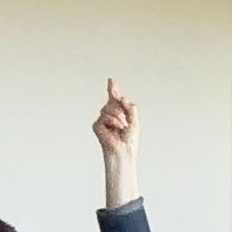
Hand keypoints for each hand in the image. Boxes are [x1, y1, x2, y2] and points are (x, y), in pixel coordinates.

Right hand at [93, 79, 138, 208]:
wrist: (123, 151)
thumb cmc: (129, 140)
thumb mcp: (135, 120)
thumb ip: (130, 107)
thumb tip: (122, 98)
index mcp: (119, 112)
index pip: (115, 98)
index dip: (113, 89)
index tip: (111, 81)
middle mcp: (110, 114)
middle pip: (113, 102)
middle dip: (121, 110)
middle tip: (125, 123)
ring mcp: (103, 120)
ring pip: (108, 109)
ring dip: (118, 118)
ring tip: (121, 128)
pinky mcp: (97, 126)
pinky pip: (103, 118)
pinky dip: (112, 123)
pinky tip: (115, 130)